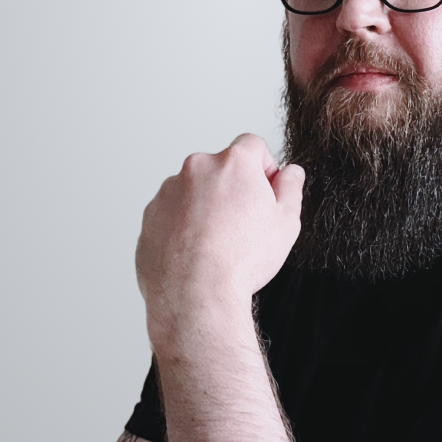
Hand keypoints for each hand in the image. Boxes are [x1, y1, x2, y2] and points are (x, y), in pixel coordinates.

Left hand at [135, 134, 304, 328]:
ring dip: (206, 206)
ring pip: (194, 191)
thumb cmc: (241, 260)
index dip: (264, 169)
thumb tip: (290, 173)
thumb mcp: (286, 222)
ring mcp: (168, 191)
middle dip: (233, 189)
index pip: (253, 147)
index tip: (265, 192)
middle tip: (243, 224)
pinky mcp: (150, 215)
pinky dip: (183, 225)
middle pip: (220, 168)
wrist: (196, 294)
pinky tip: (196, 252)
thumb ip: (290, 187)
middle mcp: (196, 168)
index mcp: (232, 163)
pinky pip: (172, 213)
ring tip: (217, 244)